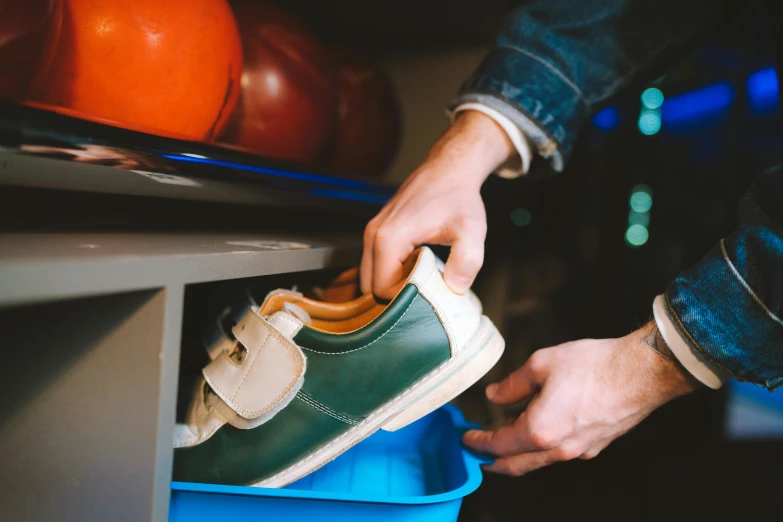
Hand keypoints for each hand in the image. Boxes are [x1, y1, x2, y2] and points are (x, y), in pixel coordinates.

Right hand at [361, 111, 515, 298]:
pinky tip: (416, 268)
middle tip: (425, 293)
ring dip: (392, 285)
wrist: (449, 169)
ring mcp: (371, 232)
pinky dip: (390, 273)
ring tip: (422, 281)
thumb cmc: (459, 197)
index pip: (382, 289)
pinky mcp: (375, 231)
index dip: (405, 299)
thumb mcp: (472, 230)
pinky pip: (374, 264)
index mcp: (389, 238)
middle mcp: (373, 235)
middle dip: (395, 296)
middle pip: (370, 287)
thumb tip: (455, 288)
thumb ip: (467, 261)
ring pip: (369, 276)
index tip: (430, 293)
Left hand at [463, 322, 699, 475]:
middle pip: (516, 464)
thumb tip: (494, 396)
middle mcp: (558, 449)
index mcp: (539, 430)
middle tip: (479, 455)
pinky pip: (559, 454)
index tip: (466, 438)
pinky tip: (538, 434)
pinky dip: (541, 449)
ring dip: (517, 456)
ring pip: (538, 462)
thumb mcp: (541, 364)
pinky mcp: (595, 446)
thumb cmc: (594, 365)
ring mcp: (579, 451)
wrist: (642, 372)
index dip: (479, 442)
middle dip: (493, 461)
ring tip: (504, 444)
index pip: (499, 444)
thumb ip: (512, 385)